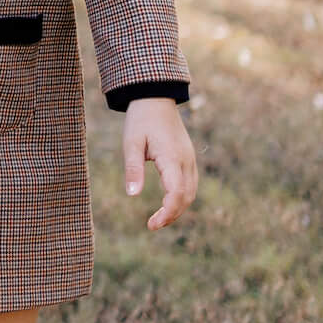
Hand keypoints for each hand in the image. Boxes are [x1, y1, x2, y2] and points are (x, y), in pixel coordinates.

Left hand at [123, 98, 197, 230]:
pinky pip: (190, 184)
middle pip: (186, 197)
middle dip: (172, 215)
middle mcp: (186, 160)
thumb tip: (132, 195)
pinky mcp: (188, 158)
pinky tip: (167, 203)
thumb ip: (133, 169)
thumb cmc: (140, 119)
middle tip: (152, 225)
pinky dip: (181, 198)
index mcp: (172, 157)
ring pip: (191, 192)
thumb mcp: (131, 143)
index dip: (167, 213)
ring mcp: (190, 159)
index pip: (176, 194)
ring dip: (178, 208)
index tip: (152, 224)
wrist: (155, 98)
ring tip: (158, 218)